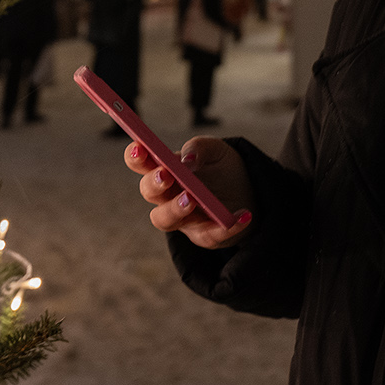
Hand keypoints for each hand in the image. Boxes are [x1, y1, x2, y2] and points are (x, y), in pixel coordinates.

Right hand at [123, 136, 253, 248]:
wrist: (249, 192)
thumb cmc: (222, 168)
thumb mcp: (215, 150)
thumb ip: (198, 147)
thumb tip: (187, 161)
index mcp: (165, 170)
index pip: (140, 163)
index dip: (135, 156)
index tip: (140, 148)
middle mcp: (167, 196)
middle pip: (149, 193)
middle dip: (154, 184)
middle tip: (166, 175)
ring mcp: (183, 218)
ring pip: (165, 220)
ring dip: (175, 209)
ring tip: (191, 199)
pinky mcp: (205, 236)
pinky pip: (211, 235)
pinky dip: (227, 226)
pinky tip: (243, 215)